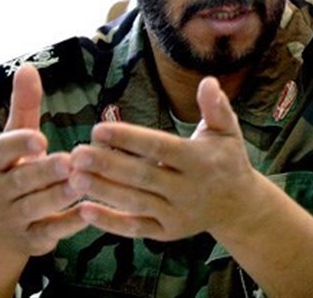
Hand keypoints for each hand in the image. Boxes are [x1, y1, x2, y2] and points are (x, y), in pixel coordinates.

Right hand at [0, 64, 86, 256]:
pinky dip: (69, 224)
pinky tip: (90, 213)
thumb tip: (27, 67)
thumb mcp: (19, 138)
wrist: (3, 227)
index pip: (2, 151)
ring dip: (60, 196)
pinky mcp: (33, 239)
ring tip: (83, 182)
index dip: (19, 145)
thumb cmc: (19, 169)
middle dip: (44, 171)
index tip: (39, 137)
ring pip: (37, 207)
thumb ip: (25, 106)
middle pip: (22, 180)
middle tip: (69, 162)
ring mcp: (17, 216)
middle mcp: (3, 190)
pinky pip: (50, 232)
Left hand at [70, 76, 259, 240]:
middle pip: (142, 176)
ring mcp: (177, 213)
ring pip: (135, 202)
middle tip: (76, 153)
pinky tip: (84, 210)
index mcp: (199, 161)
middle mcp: (188, 189)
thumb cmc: (228, 161)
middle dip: (107, 165)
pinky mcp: (167, 232)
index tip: (98, 128)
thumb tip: (208, 81)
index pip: (159, 147)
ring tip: (73, 177)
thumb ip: (216, 108)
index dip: (129, 138)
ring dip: (103, 190)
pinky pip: (135, 228)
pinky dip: (110, 222)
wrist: (239, 207)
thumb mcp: (227, 132)